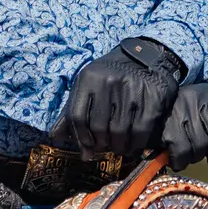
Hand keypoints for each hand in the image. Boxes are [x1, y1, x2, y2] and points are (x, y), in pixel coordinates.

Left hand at [66, 37, 184, 158]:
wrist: (144, 58)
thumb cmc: (109, 77)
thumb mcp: (86, 86)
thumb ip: (72, 110)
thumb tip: (55, 138)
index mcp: (88, 78)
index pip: (77, 116)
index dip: (80, 139)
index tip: (86, 151)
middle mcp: (109, 81)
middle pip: (99, 127)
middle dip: (100, 144)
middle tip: (105, 149)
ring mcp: (132, 89)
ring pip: (119, 132)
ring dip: (118, 147)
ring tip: (118, 149)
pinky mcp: (152, 98)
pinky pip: (140, 131)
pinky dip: (135, 145)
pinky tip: (132, 146)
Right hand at [162, 84, 207, 170]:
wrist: (143, 108)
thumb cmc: (180, 116)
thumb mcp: (204, 112)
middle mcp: (197, 97)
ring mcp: (181, 111)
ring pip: (202, 144)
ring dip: (198, 157)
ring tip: (193, 156)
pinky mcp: (167, 128)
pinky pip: (183, 152)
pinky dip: (182, 162)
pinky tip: (179, 161)